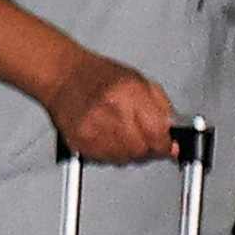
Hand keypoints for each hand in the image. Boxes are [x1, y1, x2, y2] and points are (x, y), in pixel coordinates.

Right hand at [36, 47, 178, 164]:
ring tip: (120, 131)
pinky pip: (105, 160)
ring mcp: (93, 130)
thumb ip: (161, 107)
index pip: (157, 134)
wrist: (61, 76)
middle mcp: (111, 112)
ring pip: (125, 158)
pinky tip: (107, 135)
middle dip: (148, 147)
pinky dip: (111, 153)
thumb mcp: (138, 80)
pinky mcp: (80, 143)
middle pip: (142, 150)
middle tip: (142, 136)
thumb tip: (173, 131)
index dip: (166, 143)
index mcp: (129, 93)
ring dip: (129, 151)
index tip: (168, 145)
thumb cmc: (97, 75)